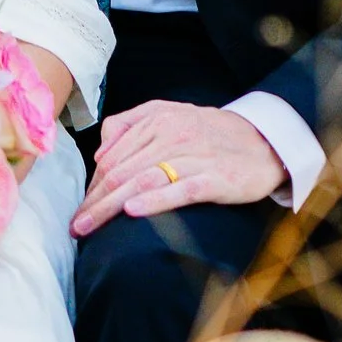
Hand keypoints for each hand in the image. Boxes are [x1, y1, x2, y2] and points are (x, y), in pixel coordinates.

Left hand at [71, 100, 287, 234]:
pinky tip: (132, 211)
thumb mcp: (172, 115)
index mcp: (157, 119)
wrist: (265, 141)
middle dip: (94, 200)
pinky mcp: (215, 178)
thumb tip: (100, 151)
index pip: (113, 156)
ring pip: (142, 180)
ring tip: (89, 226)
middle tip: (75, 225)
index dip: (92, 184)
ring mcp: (194, 156)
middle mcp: (172, 135)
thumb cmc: (213, 133)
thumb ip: (133, 124)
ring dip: (110, 206)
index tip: (80, 207)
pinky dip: (154, 200)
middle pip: (122, 170)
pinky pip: (180, 189)